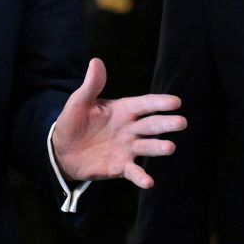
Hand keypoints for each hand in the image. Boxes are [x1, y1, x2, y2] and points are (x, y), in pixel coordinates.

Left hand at [51, 58, 185, 188]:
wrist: (62, 150)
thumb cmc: (74, 121)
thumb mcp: (79, 102)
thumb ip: (91, 85)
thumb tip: (96, 61)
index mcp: (122, 110)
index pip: (143, 105)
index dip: (158, 103)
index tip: (175, 101)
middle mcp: (129, 129)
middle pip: (151, 125)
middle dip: (165, 124)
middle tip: (181, 122)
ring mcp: (127, 149)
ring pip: (147, 147)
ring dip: (158, 148)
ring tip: (170, 148)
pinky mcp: (121, 167)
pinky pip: (134, 172)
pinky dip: (141, 177)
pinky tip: (149, 182)